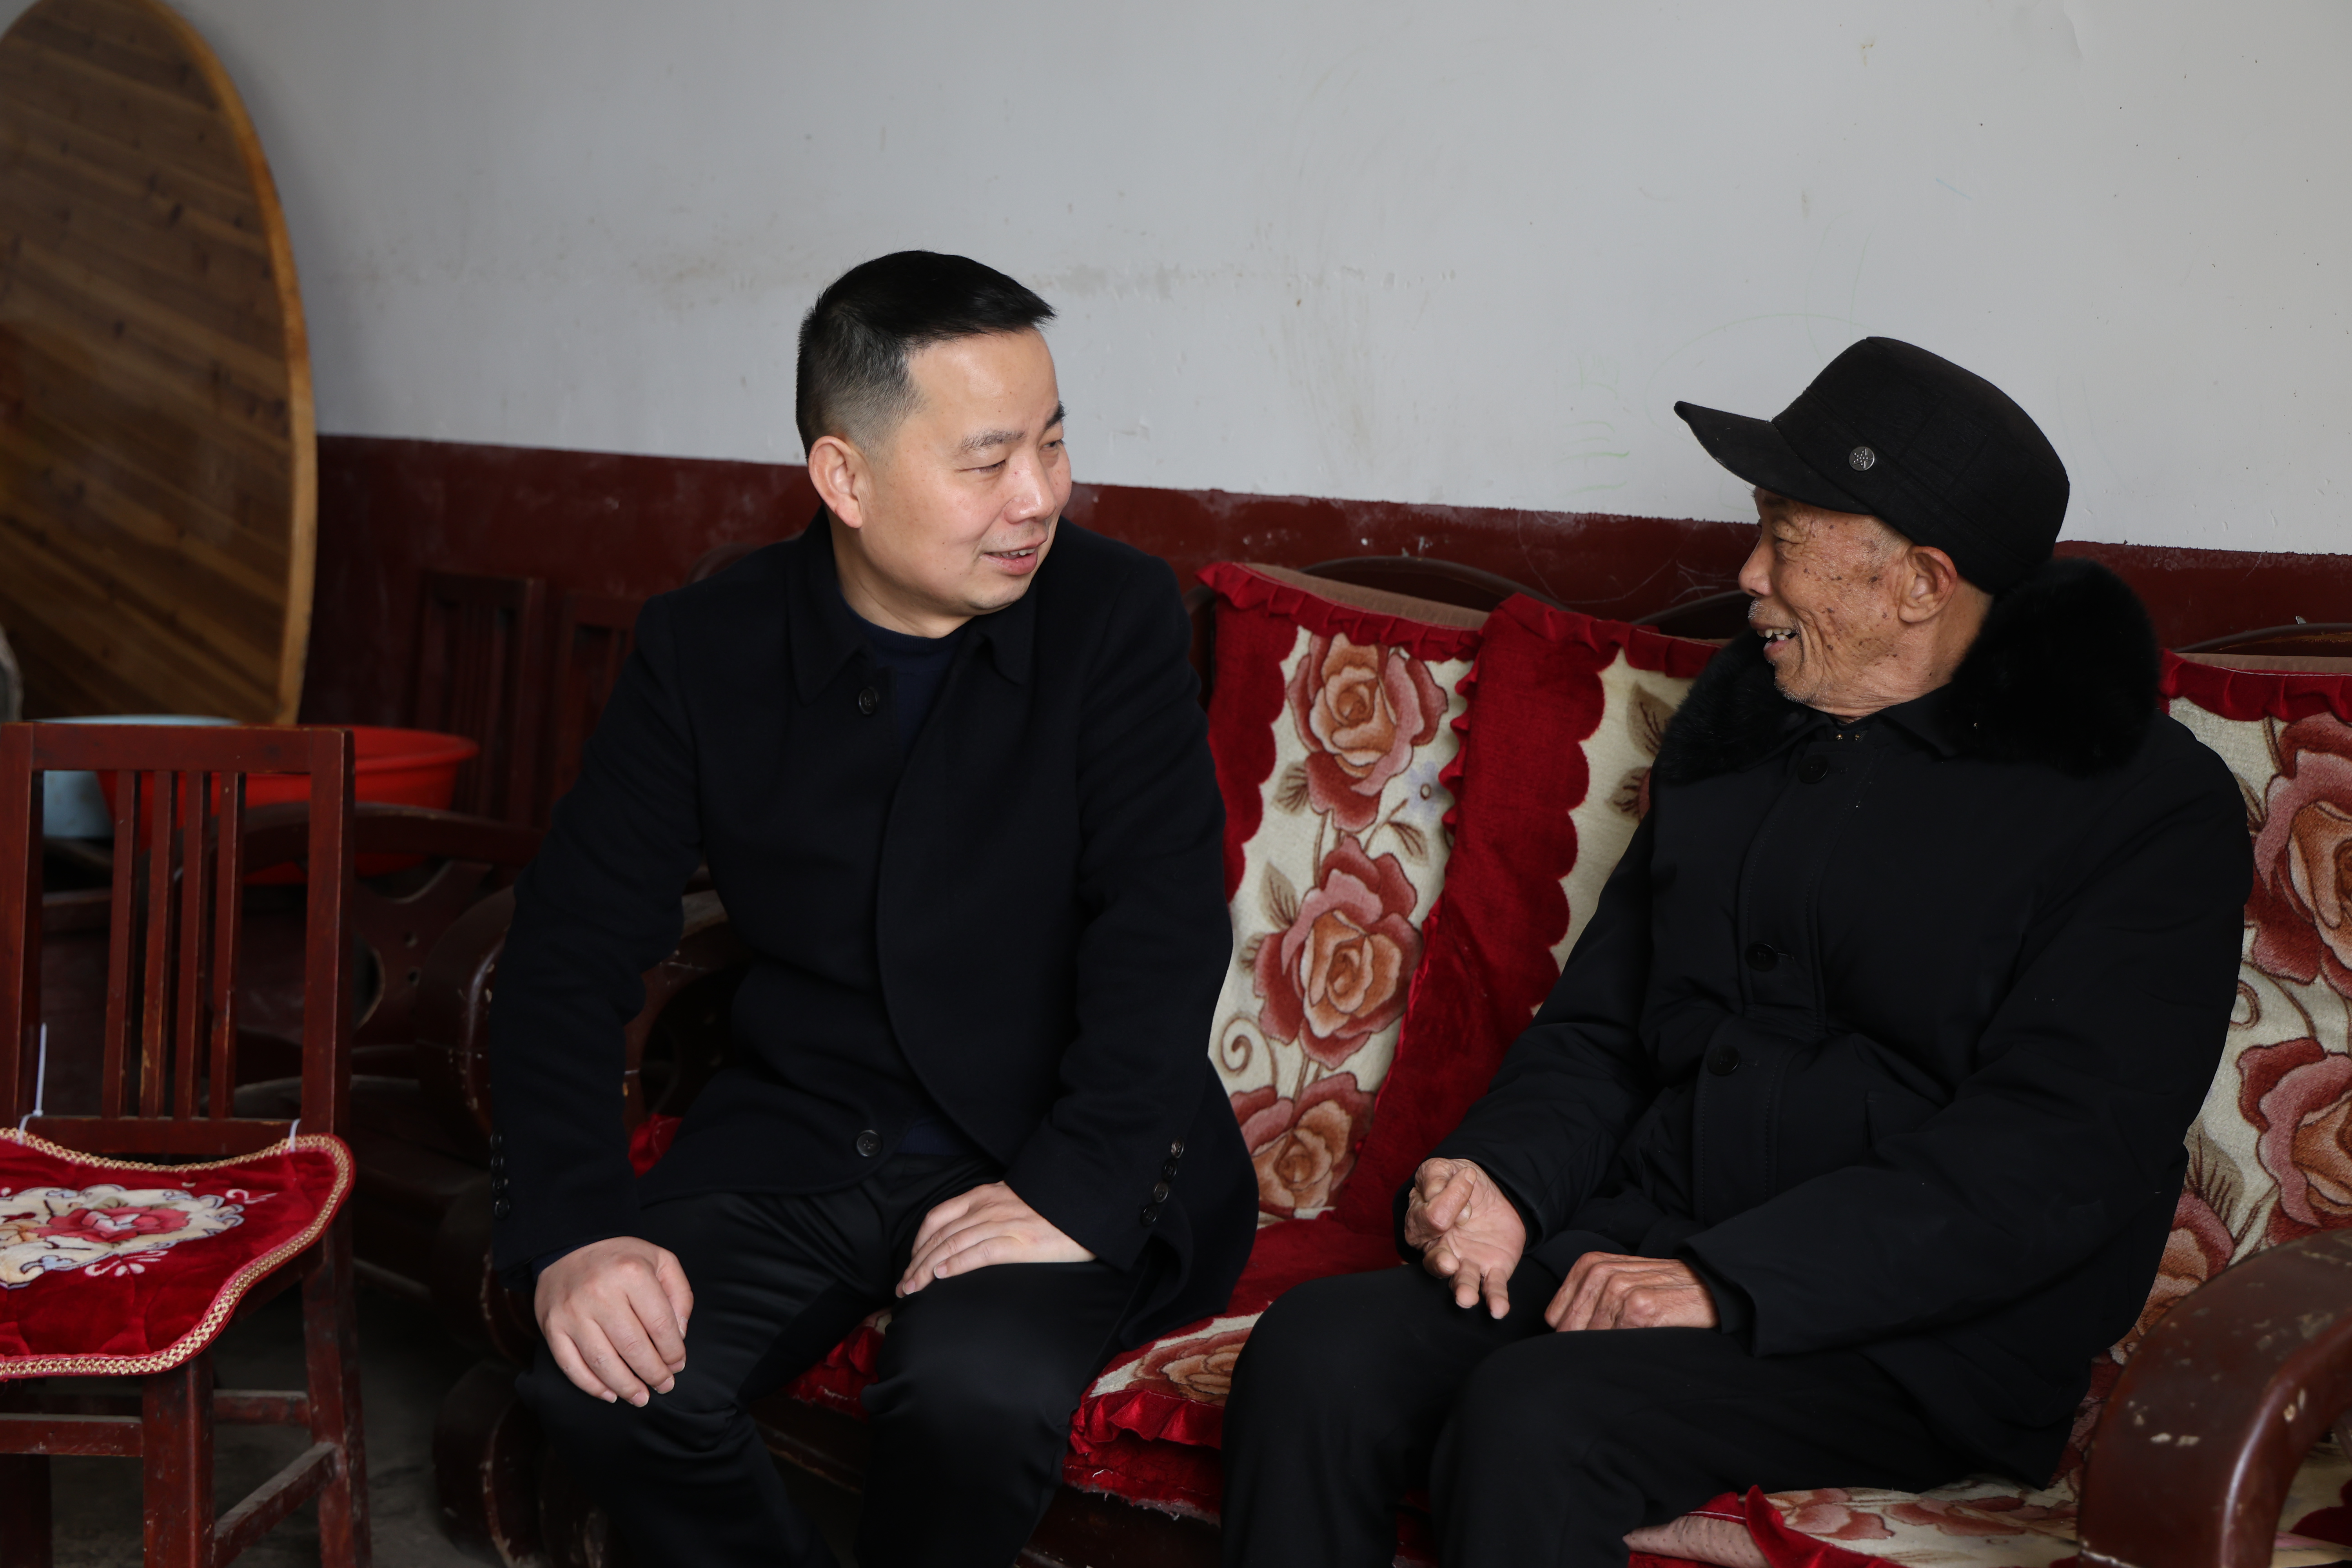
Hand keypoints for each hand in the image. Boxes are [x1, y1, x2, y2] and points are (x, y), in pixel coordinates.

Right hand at [535, 1237, 694, 1405]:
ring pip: (603, 1363)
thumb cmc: (621, 1258)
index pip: (660, 1325)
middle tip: (664, 1386)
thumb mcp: (660, 1260)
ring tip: (641, 1397)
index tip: (678, 1364)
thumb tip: (679, 1336)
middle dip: (653, 1374)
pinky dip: (592, 1386)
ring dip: (626, 1386)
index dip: (673, 1352)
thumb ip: (679, 1295)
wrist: (568, 1246)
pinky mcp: (551, 1327)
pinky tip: (610, 1394)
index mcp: (631, 1273)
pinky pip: (571, 1366)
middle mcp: (600, 1293)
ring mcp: (572, 1313)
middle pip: (633, 1348)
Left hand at [897, 1181, 1093, 1295]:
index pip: (938, 1217)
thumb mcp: (1015, 1200)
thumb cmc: (1054, 1207)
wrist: (1088, 1201)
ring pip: (954, 1245)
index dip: (918, 1242)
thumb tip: (969, 1236)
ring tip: (913, 1289)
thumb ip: (991, 1212)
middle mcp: (989, 1206)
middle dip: (916, 1263)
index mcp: (985, 1195)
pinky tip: (942, 1277)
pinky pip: (981, 1252)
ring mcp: (1004, 1223)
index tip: (910, 1264)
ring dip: (928, 1269)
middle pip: (940, 1235)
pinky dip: (958, 1264)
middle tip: (902, 1286)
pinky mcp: (1022, 1241)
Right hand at [1402, 1157, 1525, 1318]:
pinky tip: (1497, 1310)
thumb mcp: (1443, 1169)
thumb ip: (1435, 1177)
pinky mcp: (1492, 1269)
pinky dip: (1495, 1299)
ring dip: (1463, 1290)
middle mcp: (1440, 1248)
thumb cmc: (1456, 1181)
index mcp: (1421, 1224)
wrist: (1491, 1189)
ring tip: (1465, 1298)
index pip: (1429, 1218)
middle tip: (1448, 1263)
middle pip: (1435, 1261)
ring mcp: (1466, 1262)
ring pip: (1460, 1281)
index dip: (1448, 1199)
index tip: (1466, 1180)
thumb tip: (1439, 1192)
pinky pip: (1492, 1287)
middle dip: (1440, 1263)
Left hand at [1546, 1252, 1718, 1331]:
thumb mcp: (1617, 1280)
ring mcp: (1620, 1290)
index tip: (1592, 1337)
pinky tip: (1641, 1340)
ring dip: (1606, 1348)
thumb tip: (1558, 1332)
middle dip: (1585, 1345)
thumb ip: (1586, 1299)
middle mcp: (1601, 1274)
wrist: (1706, 1286)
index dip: (1572, 1334)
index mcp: (1589, 1265)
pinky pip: (1616, 1341)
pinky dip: (1624, 1349)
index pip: (1556, 1316)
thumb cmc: (1658, 1288)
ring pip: (1591, 1338)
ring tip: (1629, 1340)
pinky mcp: (1640, 1309)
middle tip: (1612, 1344)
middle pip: (1570, 1330)